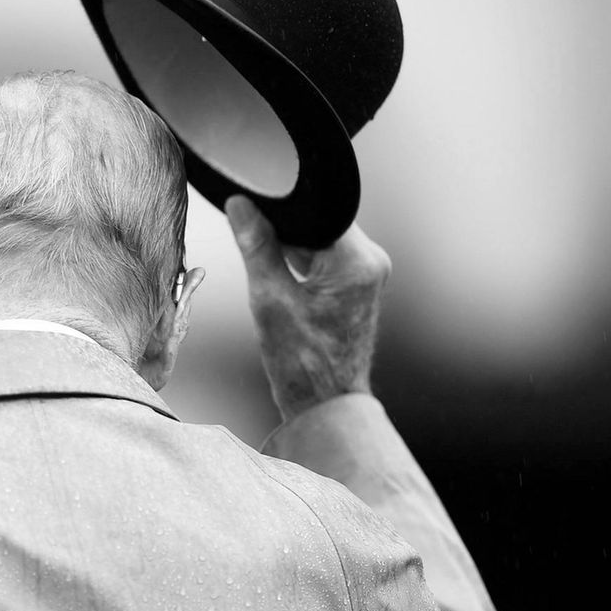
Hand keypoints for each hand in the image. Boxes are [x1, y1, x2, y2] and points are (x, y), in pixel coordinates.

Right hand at [226, 195, 391, 422]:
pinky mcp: (358, 284)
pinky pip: (326, 257)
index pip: (316, 209)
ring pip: (321, 238)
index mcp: (356, 262)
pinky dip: (302, 262)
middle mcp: (371, 262)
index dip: (282, 205)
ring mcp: (367, 274)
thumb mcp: (268, 299)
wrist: (326, 405)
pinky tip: (284, 285)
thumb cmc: (302, 363)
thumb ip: (256, 245)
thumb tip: (240, 204)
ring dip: (293, 249)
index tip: (254, 207)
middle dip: (285, 229)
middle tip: (258, 248)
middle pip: (319, 221)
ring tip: (277, 281)